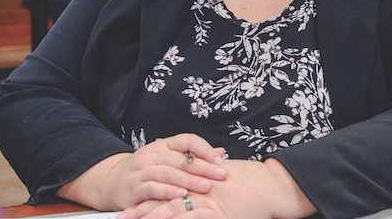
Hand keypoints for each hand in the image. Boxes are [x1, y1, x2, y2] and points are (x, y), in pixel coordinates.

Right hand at [58, 133, 226, 210]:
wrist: (112, 181)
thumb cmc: (147, 170)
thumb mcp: (167, 158)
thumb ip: (192, 156)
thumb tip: (220, 152)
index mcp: (162, 145)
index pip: (186, 139)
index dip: (204, 148)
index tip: (220, 160)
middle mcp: (152, 155)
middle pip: (180, 159)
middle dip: (203, 168)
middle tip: (220, 176)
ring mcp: (141, 171)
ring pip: (167, 173)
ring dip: (188, 180)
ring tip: (205, 186)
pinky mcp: (133, 188)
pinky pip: (151, 189)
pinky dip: (166, 192)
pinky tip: (180, 195)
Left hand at [121, 159, 315, 218]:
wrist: (268, 186)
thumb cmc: (249, 183)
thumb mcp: (221, 176)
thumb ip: (204, 180)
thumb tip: (192, 184)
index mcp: (195, 179)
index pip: (165, 188)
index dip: (146, 197)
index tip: (130, 205)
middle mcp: (195, 189)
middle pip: (162, 200)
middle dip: (140, 210)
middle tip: (123, 217)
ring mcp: (204, 202)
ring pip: (170, 211)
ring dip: (150, 218)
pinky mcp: (215, 213)